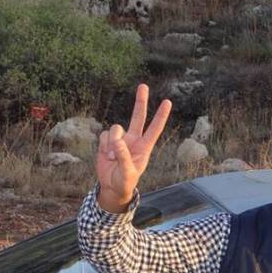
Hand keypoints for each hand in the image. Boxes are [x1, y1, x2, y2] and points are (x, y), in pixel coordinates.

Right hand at [96, 84, 171, 212]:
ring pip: (115, 128)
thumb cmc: (125, 182)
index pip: (154, 129)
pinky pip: (104, 135)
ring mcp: (120, 139)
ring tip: (112, 157)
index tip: (167, 102)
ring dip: (112, 142)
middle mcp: (134, 140)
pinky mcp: (107, 141)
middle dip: (140, 101)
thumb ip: (124, 157)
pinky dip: (103, 145)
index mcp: (144, 147)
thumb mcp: (128, 174)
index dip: (161, 116)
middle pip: (138, 117)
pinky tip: (106, 156)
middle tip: (144, 86)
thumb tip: (118, 141)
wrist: (112, 187)